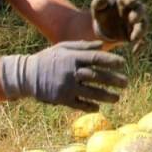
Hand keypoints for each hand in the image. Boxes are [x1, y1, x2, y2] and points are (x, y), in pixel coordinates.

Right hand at [0, 40, 126, 110]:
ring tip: (117, 98)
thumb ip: (83, 46)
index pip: (96, 58)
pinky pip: (79, 104)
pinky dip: (90, 106)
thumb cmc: (47, 59)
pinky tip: (98, 107)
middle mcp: (71, 71)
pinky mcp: (61, 98)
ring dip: (106, 96)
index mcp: (72, 57)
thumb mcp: (62, 47)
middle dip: (114, 80)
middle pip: (97, 76)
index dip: (111, 61)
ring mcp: (66, 86)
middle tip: (126, 83)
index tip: (123, 64)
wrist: (25, 75)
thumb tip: (102, 45)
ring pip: (91, 92)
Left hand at [91, 0, 145, 48]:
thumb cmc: (102, 12)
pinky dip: (140, 45)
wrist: (104, 26)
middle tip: (132, 19)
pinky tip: (134, 52)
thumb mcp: (97, 7)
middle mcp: (135, 9)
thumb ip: (98, 2)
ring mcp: (138, 22)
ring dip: (140, 31)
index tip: (131, 1)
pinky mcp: (136, 33)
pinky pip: (142, 39)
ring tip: (133, 38)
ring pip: (143, 25)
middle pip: (141, 10)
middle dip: (138, 15)